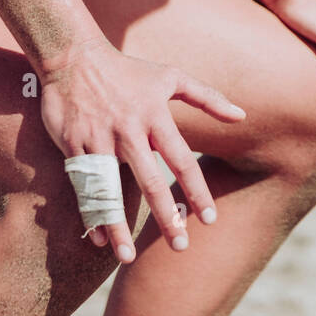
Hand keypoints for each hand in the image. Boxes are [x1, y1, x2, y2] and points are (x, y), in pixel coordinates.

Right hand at [38, 38, 245, 262]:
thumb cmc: (127, 70)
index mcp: (154, 116)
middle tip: (180, 246)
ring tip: (127, 259)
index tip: (209, 220)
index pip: (182, 159)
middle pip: (150, 181)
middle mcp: (128, 131)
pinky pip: (83, 187)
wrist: (73, 56)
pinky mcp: (73, 146)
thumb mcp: (170, 77)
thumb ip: (208, 97)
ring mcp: (98, 140)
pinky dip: (91, 213)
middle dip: (166, 216)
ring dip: (119, 226)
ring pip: (111, 191)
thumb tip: (242, 116)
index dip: (197, 190)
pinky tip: (98, 240)